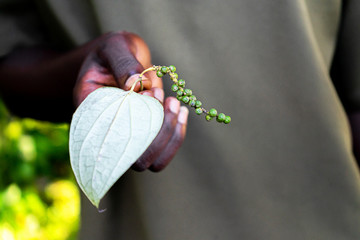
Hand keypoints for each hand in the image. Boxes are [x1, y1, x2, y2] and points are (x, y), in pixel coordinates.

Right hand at [75, 31, 187, 171]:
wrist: (116, 60)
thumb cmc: (111, 53)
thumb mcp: (113, 48)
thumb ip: (122, 63)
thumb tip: (136, 86)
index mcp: (90, 116)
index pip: (110, 142)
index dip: (135, 125)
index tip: (152, 93)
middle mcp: (107, 135)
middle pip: (135, 160)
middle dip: (159, 133)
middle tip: (170, 100)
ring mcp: (126, 138)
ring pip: (152, 162)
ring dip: (170, 137)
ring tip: (176, 105)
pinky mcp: (143, 136)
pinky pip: (163, 151)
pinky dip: (176, 134)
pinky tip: (180, 111)